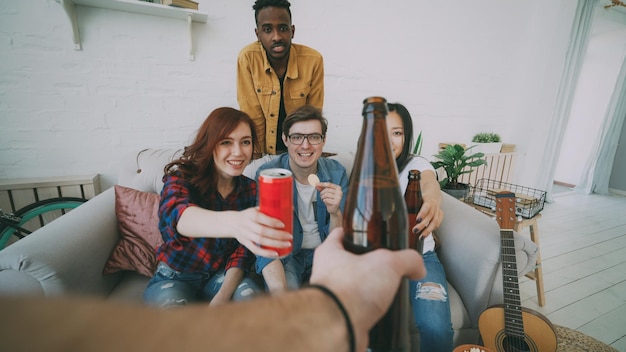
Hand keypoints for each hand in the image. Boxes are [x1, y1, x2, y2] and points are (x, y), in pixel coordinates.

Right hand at [233, 207, 291, 257]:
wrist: (232, 223)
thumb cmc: (249, 216)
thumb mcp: (255, 209)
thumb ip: (269, 209)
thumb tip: (290, 208)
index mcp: (250, 214)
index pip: (260, 218)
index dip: (271, 222)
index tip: (283, 224)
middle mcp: (247, 225)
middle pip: (262, 231)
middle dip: (278, 235)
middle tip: (289, 236)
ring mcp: (245, 235)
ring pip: (260, 241)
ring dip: (275, 244)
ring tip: (287, 244)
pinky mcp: (245, 244)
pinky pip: (255, 250)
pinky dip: (266, 253)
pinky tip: (276, 254)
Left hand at [309, 228, 425, 351]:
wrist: (338, 327)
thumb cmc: (349, 289)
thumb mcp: (387, 263)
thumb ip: (407, 260)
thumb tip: (417, 267)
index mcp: (330, 253)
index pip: (339, 234)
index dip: (352, 231)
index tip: (364, 231)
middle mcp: (327, 274)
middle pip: (349, 262)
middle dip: (367, 264)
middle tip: (386, 264)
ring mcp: (334, 297)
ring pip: (354, 287)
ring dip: (370, 289)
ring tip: (389, 289)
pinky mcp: (342, 316)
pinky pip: (359, 309)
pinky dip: (371, 310)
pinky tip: (385, 310)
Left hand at [316, 182, 342, 214]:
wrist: (334, 209)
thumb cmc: (330, 200)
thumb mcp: (326, 193)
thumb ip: (322, 188)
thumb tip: (317, 185)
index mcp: (338, 188)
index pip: (329, 184)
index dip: (322, 184)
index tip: (316, 184)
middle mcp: (340, 192)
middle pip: (327, 189)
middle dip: (322, 193)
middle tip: (321, 196)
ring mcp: (338, 198)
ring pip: (326, 194)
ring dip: (322, 197)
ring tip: (323, 199)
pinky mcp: (336, 203)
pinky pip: (326, 200)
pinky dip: (324, 201)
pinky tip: (326, 202)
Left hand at [412, 195, 443, 237]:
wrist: (433, 195)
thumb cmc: (421, 197)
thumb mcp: (416, 197)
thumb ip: (410, 202)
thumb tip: (399, 208)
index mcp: (427, 199)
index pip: (426, 206)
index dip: (422, 213)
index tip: (417, 220)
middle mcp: (434, 205)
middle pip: (430, 216)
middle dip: (423, 225)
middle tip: (414, 230)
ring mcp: (438, 210)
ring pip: (435, 222)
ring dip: (428, 231)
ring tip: (420, 237)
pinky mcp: (440, 215)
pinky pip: (437, 224)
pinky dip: (432, 230)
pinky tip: (425, 234)